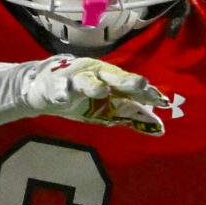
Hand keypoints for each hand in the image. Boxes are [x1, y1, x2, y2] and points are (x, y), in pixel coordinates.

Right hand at [21, 56, 167, 134]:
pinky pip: (57, 89)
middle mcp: (95, 74)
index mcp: (110, 78)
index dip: (145, 93)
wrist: (44, 88)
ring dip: (93, 85)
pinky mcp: (54, 85)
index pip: (131, 86)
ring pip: (85, 81)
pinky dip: (59, 93)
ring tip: (102, 91)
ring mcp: (74, 78)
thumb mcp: (107, 109)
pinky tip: (62, 99)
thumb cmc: (81, 96)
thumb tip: (160, 130)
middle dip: (126, 81)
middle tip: (141, 84)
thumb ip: (131, 117)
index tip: (161, 101)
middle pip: (113, 76)